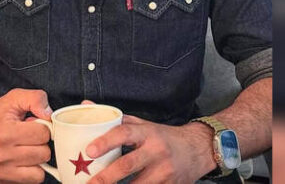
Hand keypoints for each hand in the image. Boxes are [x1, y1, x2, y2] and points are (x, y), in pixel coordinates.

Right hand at [0, 88, 52, 183]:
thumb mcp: (14, 98)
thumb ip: (35, 99)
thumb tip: (49, 115)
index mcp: (4, 134)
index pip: (43, 134)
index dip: (42, 127)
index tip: (33, 124)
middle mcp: (1, 155)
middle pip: (44, 154)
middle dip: (40, 143)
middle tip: (28, 136)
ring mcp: (1, 171)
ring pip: (39, 172)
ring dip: (37, 160)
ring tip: (26, 148)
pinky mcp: (1, 181)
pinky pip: (30, 181)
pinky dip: (30, 171)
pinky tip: (22, 160)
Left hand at [85, 115, 214, 183]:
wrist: (198, 149)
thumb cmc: (163, 137)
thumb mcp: (143, 124)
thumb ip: (115, 119)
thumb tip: (86, 106)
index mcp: (147, 133)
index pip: (124, 133)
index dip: (106, 142)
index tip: (89, 151)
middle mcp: (156, 151)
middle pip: (127, 165)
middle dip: (106, 177)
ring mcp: (165, 171)